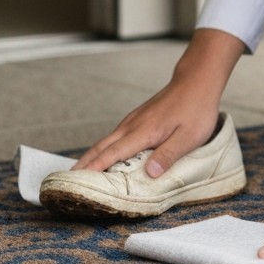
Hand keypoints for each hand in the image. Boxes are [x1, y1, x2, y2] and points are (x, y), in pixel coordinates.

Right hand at [73, 28, 245, 176]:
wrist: (197, 81)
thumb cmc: (196, 109)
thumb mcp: (189, 137)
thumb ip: (168, 155)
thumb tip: (149, 174)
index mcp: (143, 132)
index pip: (112, 154)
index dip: (93, 169)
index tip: (75, 182)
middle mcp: (132, 125)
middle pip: (101, 147)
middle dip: (83, 165)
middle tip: (66, 182)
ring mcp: (133, 120)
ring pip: (106, 141)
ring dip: (90, 156)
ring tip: (78, 173)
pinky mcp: (138, 118)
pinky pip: (114, 136)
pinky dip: (103, 148)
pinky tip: (103, 156)